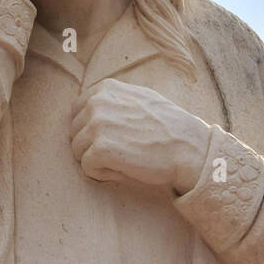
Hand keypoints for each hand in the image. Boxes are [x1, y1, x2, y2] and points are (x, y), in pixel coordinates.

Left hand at [70, 79, 211, 193]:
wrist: (188, 147)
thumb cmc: (168, 126)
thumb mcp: (140, 98)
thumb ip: (114, 99)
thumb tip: (91, 105)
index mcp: (105, 89)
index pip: (77, 111)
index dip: (90, 130)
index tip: (112, 138)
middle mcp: (97, 103)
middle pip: (75, 133)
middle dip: (92, 146)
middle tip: (120, 151)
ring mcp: (97, 126)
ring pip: (78, 151)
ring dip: (96, 160)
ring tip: (123, 159)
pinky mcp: (100, 149)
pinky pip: (87, 168)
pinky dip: (102, 174)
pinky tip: (123, 169)